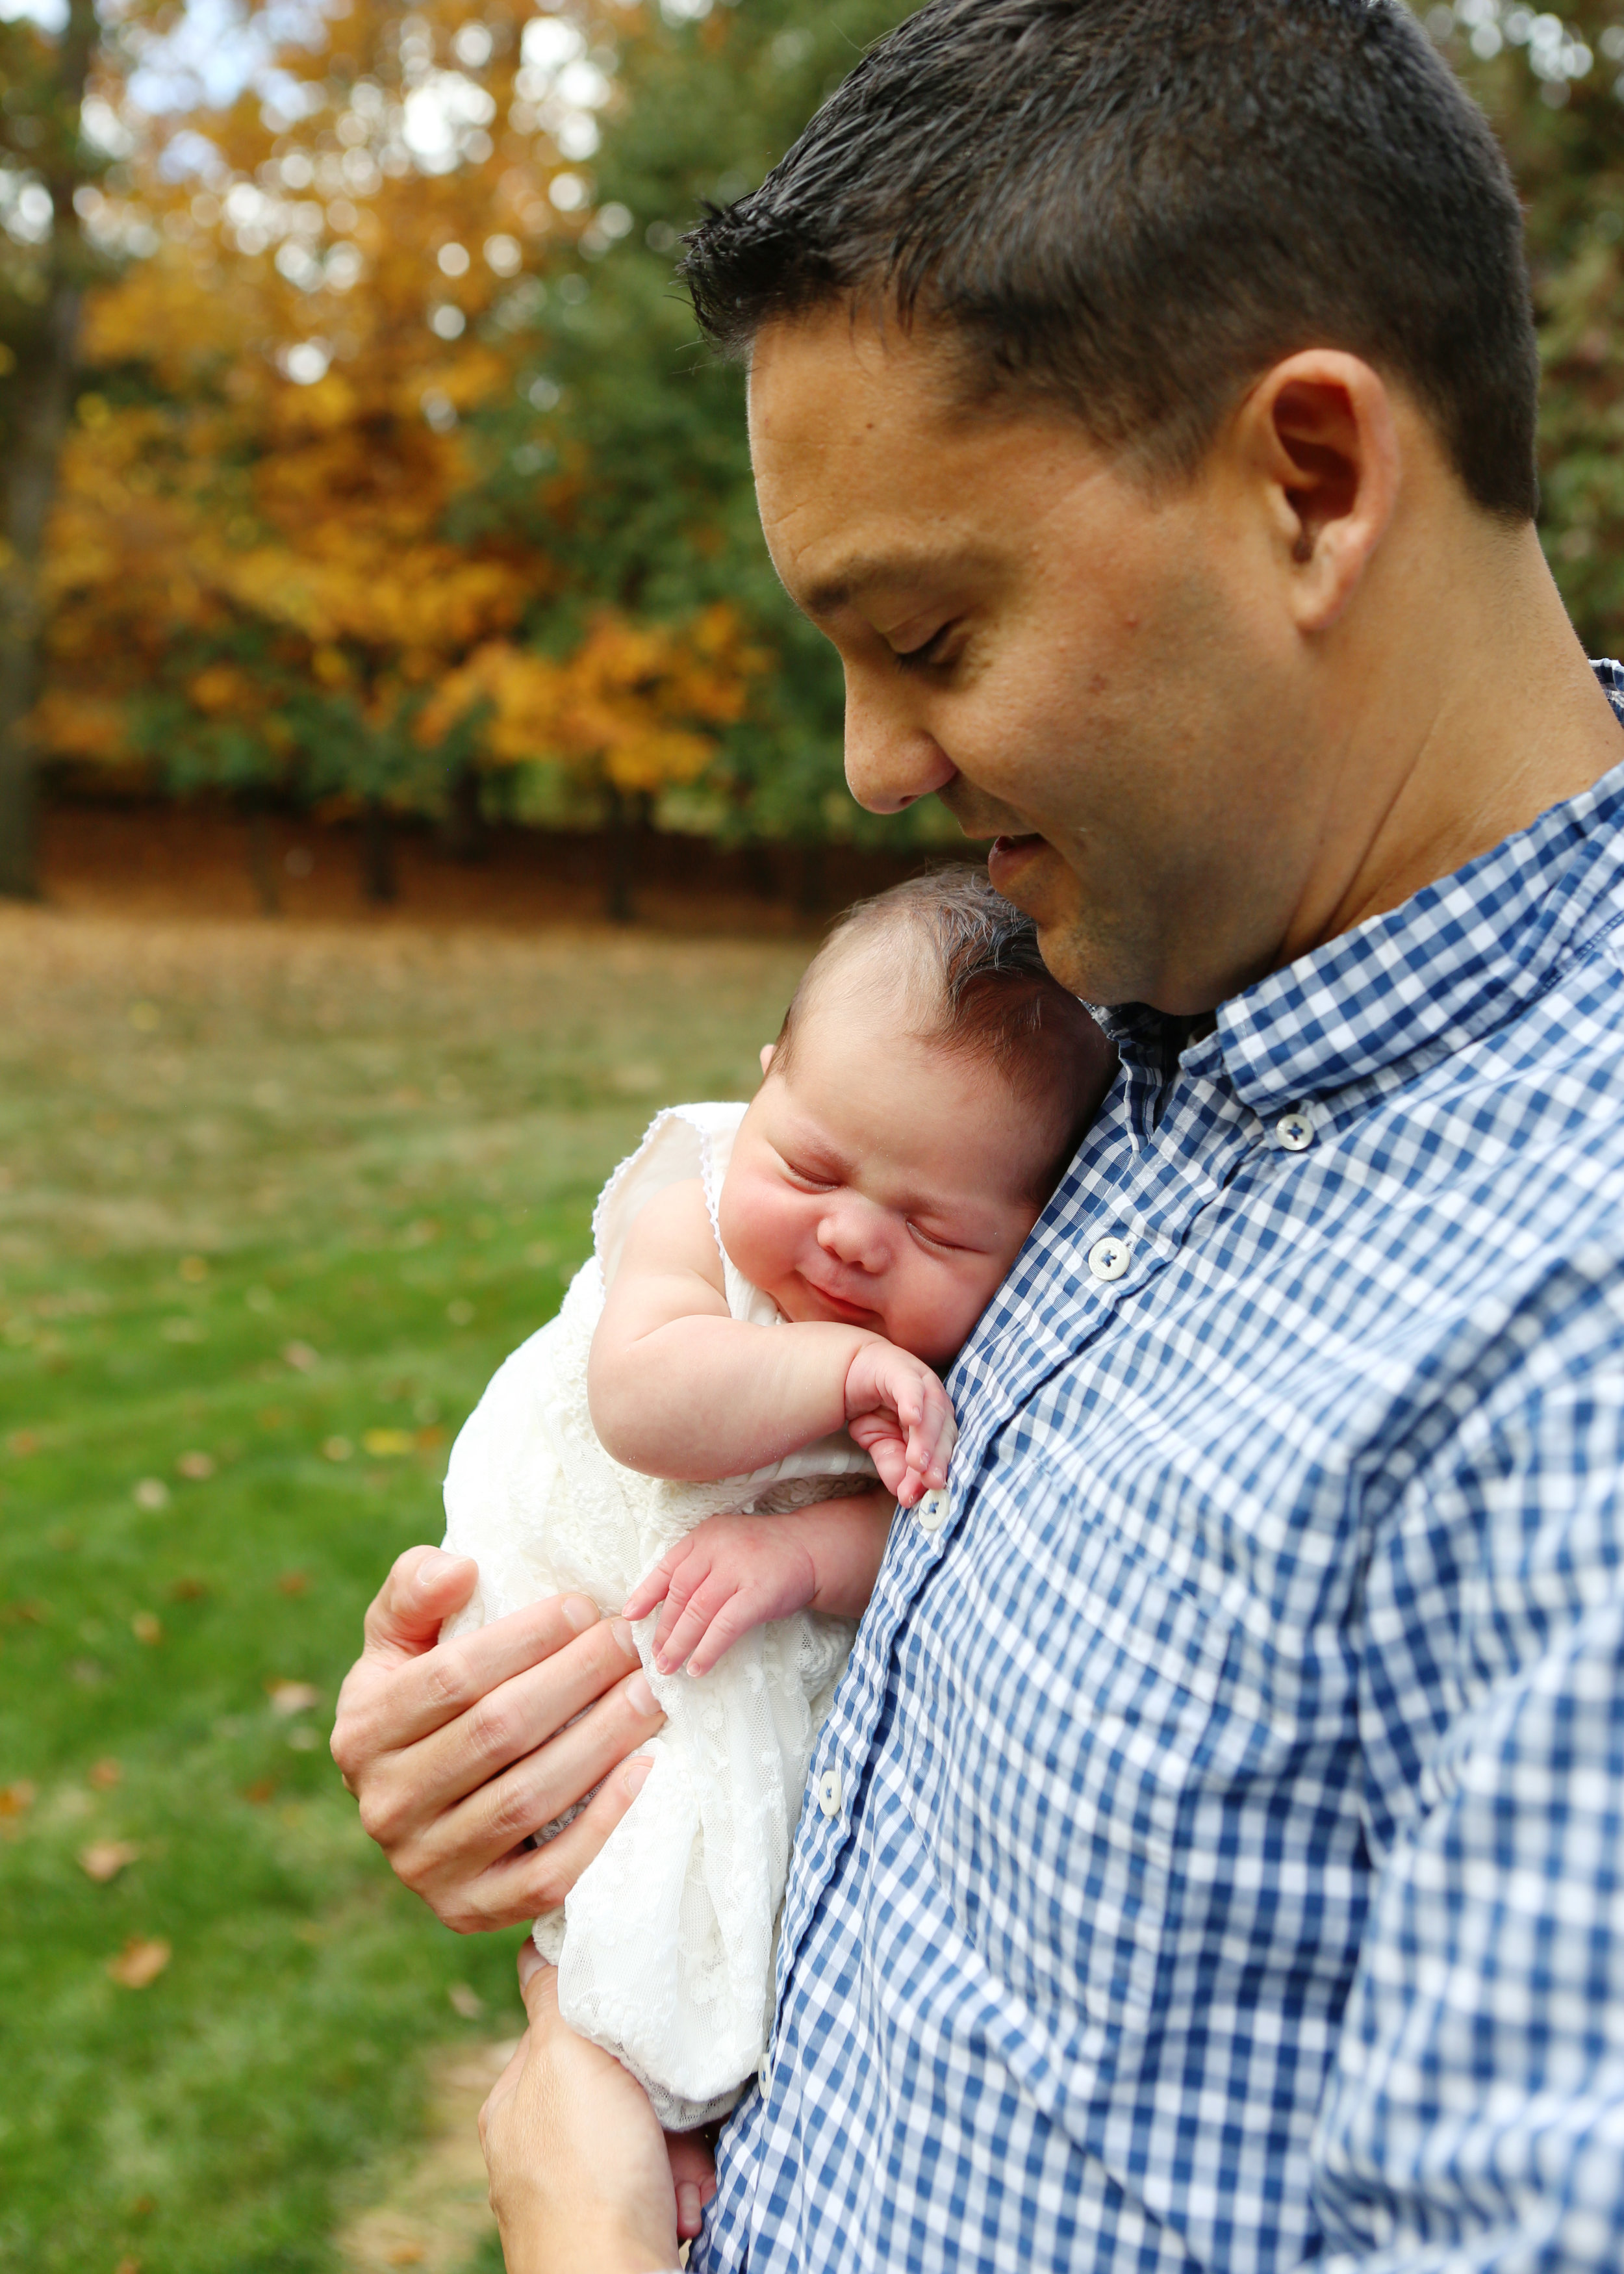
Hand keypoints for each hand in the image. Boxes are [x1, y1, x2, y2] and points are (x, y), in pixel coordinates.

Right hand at [330, 1546, 666, 1931]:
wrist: (419, 1805)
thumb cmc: (422, 1698)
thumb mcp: (397, 1640)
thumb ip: (415, 1592)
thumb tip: (457, 1568)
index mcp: (363, 1731)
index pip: (451, 1678)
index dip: (525, 1639)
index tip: (585, 1607)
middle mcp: (385, 1805)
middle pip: (497, 1734)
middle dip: (576, 1680)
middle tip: (632, 1644)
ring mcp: (426, 1868)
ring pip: (527, 1800)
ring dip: (601, 1742)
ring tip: (651, 1695)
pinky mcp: (471, 1912)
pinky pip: (548, 1876)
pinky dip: (601, 1825)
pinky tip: (644, 1770)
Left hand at [480, 1943, 700, 2273]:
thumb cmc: (588, 2177)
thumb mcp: (565, 2061)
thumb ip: (553, 2000)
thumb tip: (537, 1943)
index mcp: (516, 2102)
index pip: (567, 2031)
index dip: (613, 2030)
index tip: (645, 2041)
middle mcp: (537, 2149)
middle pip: (616, 2087)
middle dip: (660, 2102)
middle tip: (675, 2122)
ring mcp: (573, 2194)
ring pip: (646, 2138)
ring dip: (680, 2151)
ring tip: (683, 2179)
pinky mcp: (610, 2230)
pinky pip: (658, 2187)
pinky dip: (679, 2191)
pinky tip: (683, 2207)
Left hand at [625, 1513, 818, 1675]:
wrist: (810, 1549)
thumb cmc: (763, 1554)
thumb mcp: (725, 1546)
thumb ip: (698, 1566)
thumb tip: (661, 1607)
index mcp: (705, 1536)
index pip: (668, 1567)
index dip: (646, 1594)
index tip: (630, 1617)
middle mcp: (718, 1548)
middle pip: (680, 1594)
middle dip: (664, 1629)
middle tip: (654, 1657)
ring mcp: (739, 1569)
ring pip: (697, 1611)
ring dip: (679, 1643)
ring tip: (667, 1667)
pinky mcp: (759, 1592)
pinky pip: (725, 1626)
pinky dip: (708, 1649)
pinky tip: (698, 1667)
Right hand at [843, 1340, 955, 1504]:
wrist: (851, 1371)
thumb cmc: (873, 1408)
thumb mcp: (880, 1444)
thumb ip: (893, 1466)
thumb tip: (904, 1495)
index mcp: (938, 1423)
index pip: (943, 1452)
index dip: (936, 1473)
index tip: (928, 1496)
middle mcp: (937, 1403)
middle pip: (944, 1434)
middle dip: (937, 1460)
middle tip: (930, 1483)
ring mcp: (923, 1383)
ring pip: (932, 1413)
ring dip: (925, 1439)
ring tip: (917, 1462)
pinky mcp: (903, 1370)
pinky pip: (911, 1387)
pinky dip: (913, 1402)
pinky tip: (911, 1418)